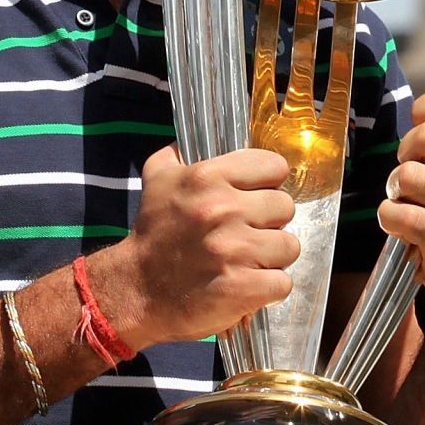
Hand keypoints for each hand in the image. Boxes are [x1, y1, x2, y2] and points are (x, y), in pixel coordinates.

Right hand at [89, 145, 297, 344]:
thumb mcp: (159, 178)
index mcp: (206, 177)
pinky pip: (283, 282)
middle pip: (285, 207)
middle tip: (248, 233)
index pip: (274, 167)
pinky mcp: (242, 288)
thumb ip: (184, 151)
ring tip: (248, 261)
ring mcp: (234, 251)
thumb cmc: (153, 233)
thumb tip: (207, 133)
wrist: (135, 290)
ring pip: (289, 246)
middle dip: (270, 222)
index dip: (268, 183)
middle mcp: (222, 210)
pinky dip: (269, 287)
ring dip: (272, 256)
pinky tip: (248, 284)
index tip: (255, 197)